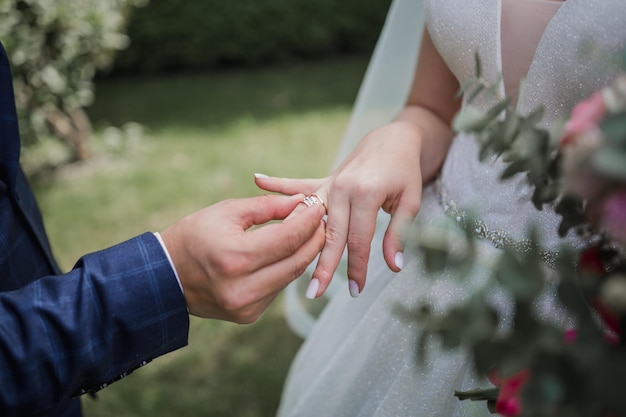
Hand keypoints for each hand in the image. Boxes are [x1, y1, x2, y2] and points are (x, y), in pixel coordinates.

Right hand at [160, 194, 325, 322]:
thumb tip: (302, 202)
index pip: (287, 239)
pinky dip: (286, 268)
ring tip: (308, 231)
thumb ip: (267, 207)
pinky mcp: (249, 315)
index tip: (317, 205)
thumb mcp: (226, 212)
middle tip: (321, 218)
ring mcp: (247, 306)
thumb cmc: (194, 236)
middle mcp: (243, 288)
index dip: (308, 220)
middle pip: (296, 261)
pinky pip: (278, 288)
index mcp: (235, 258)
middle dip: (314, 237)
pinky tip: (288, 252)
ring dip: (304, 253)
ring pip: (291, 276)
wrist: (166, 276)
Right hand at [255, 120, 424, 297]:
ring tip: (283, 263)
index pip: (359, 239)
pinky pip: (298, 185)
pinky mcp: (323, 181)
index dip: (357, 267)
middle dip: (323, 265)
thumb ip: (399, 233)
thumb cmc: (404, 172)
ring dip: (297, 241)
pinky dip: (278, 183)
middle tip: (315, 293)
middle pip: (331, 234)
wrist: (393, 139)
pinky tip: (258, 179)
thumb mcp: (410, 202)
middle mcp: (343, 188)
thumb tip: (395, 265)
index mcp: (367, 194)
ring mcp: (330, 183)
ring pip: (310, 218)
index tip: (355, 290)